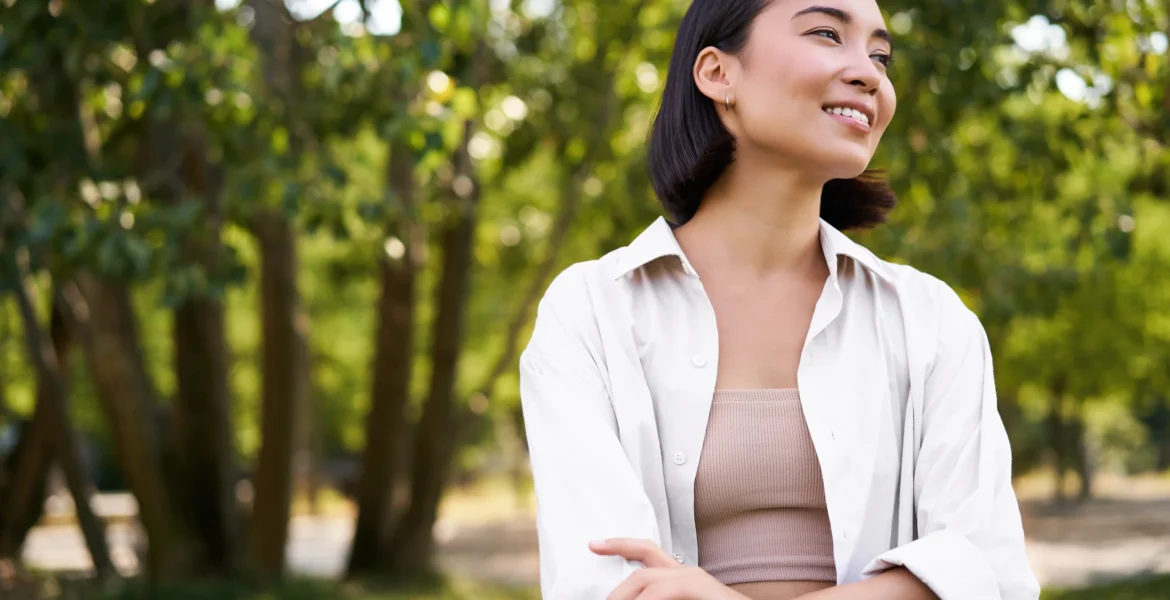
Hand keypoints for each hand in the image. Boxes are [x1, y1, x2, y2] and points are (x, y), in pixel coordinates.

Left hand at [589, 538, 749, 599]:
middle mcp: (686, 572)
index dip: (619, 544)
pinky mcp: (700, 587)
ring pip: (646, 580)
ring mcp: (694, 578)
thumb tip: (641, 598)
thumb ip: (664, 598)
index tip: (594, 544)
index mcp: (682, 577)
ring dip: (624, 596)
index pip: (646, 551)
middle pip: (640, 569)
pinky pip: (664, 592)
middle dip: (616, 589)